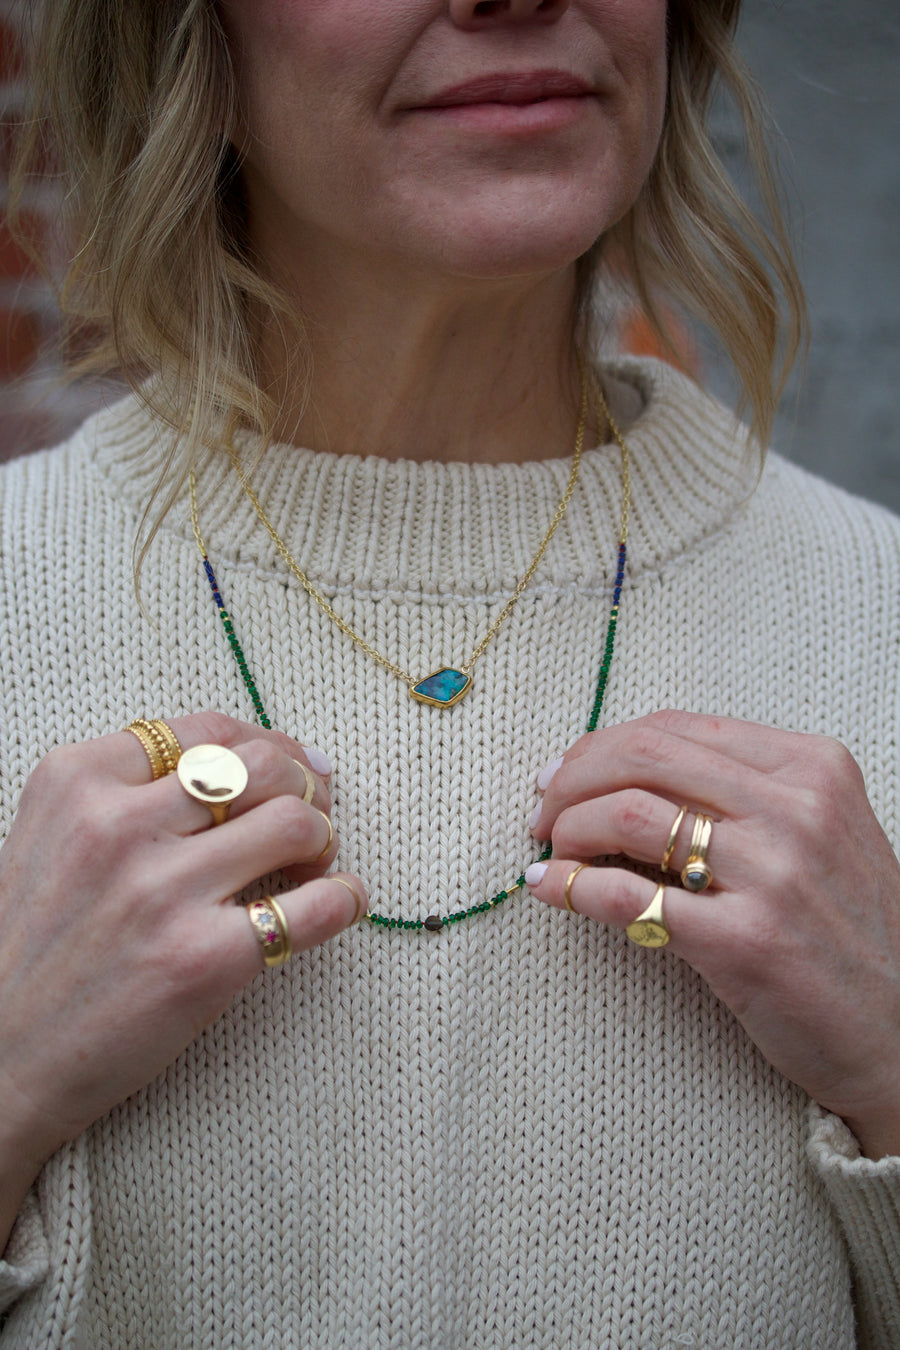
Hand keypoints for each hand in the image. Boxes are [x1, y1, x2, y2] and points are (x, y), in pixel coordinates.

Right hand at [0, 711, 364, 1183]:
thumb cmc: (31, 946)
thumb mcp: (51, 835)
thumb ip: (125, 791)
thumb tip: (247, 759)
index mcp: (78, 781)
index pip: (209, 730)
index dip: (269, 742)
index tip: (293, 762)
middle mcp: (117, 827)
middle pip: (262, 766)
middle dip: (305, 783)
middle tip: (314, 812)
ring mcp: (161, 892)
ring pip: (295, 823)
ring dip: (325, 837)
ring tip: (316, 861)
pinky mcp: (202, 961)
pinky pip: (314, 907)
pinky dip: (344, 898)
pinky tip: (340, 902)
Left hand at [525, 710, 899, 1157]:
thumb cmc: (848, 930)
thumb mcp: (818, 833)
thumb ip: (738, 795)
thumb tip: (618, 777)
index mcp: (812, 768)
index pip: (676, 728)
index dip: (601, 745)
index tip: (565, 772)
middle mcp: (795, 809)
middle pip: (643, 756)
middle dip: (572, 777)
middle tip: (541, 810)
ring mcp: (773, 873)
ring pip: (626, 814)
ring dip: (566, 830)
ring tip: (551, 852)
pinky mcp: (744, 942)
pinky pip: (627, 895)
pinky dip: (569, 887)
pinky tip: (548, 891)